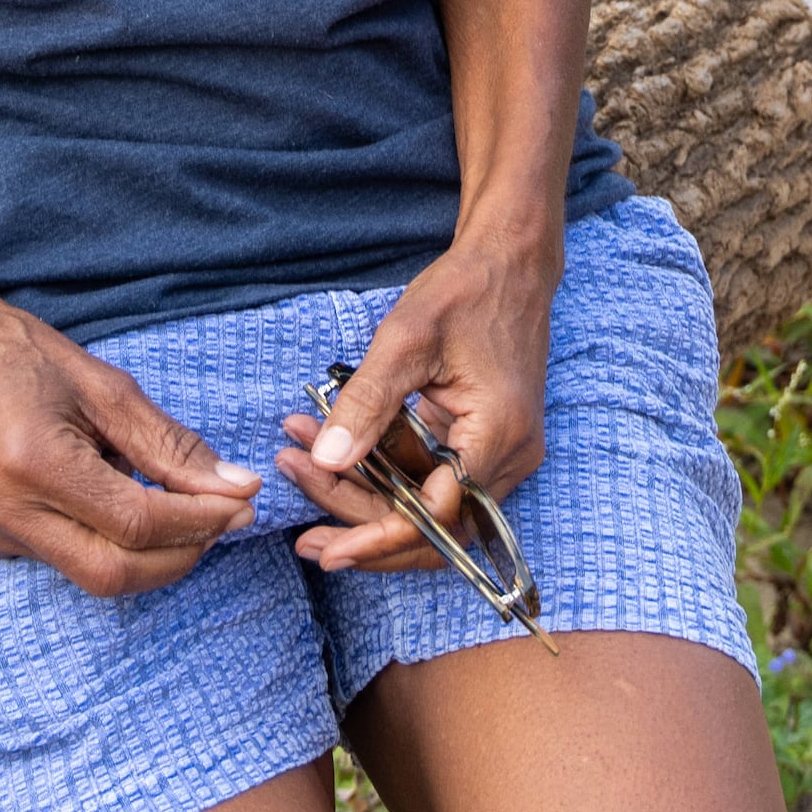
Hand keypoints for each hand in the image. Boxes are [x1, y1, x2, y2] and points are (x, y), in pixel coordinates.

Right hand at [0, 287, 262, 597]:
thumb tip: (235, 487)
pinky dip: (114, 543)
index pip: (135, 523)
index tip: (241, 503)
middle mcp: (5, 511)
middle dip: (182, 554)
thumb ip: (171, 446)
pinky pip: (70, 560)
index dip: (199, 520)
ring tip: (181, 505)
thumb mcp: (107, 388)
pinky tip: (125, 501)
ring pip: (94, 576)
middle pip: (114, 573)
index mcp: (32, 462)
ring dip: (152, 555)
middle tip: (224, 518)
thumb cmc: (23, 357)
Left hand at [277, 232, 558, 574]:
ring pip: (430, 507)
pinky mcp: (486, 443)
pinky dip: (385, 471)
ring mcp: (502, 453)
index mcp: (497, 435)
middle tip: (305, 536)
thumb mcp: (404, 339)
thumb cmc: (463, 291)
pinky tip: (332, 450)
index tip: (329, 550)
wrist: (510, 262)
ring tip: (301, 472)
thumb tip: (325, 460)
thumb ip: (366, 403)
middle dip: (366, 532)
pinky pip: (433, 477)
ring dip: (367, 497)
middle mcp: (510, 457)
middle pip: (434, 528)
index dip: (378, 539)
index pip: (435, 518)